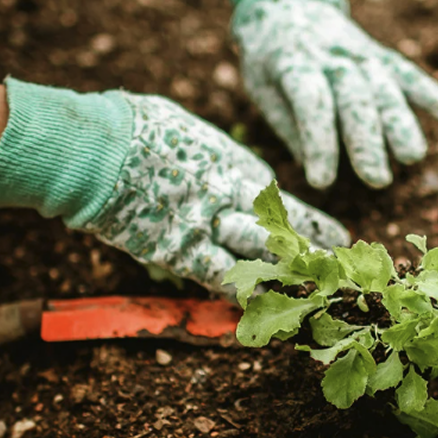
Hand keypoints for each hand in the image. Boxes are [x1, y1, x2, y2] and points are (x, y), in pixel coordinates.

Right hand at [0, 80, 348, 293]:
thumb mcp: (182, 129)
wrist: (100, 147)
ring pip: (262, 259)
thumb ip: (202, 151)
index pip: (278, 201)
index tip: (331, 235)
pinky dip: (239, 296)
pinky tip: (258, 312)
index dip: (305, 222)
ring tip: (312, 296)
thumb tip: (203, 154)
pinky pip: (221, 279)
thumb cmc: (134, 126)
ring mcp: (210, 226)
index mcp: (234, 163)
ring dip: (286, 279)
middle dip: (311, 253)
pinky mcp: (181, 251)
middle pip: (282, 231)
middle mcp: (232, 196)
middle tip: (337, 270)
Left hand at [232, 0, 437, 188]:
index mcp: (293, 64)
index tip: (321, 182)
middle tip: (376, 179)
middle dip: (367, 140)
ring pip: (384, 88)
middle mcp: (331, 56)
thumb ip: (287, 123)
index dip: (318, 143)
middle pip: (354, 99)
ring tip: (412, 157)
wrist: (285, 2)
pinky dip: (429, 91)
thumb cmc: (268, 58)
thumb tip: (313, 164)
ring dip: (401, 123)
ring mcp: (359, 53)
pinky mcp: (378, 55)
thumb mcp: (260, 87)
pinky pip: (406, 73)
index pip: (311, 103)